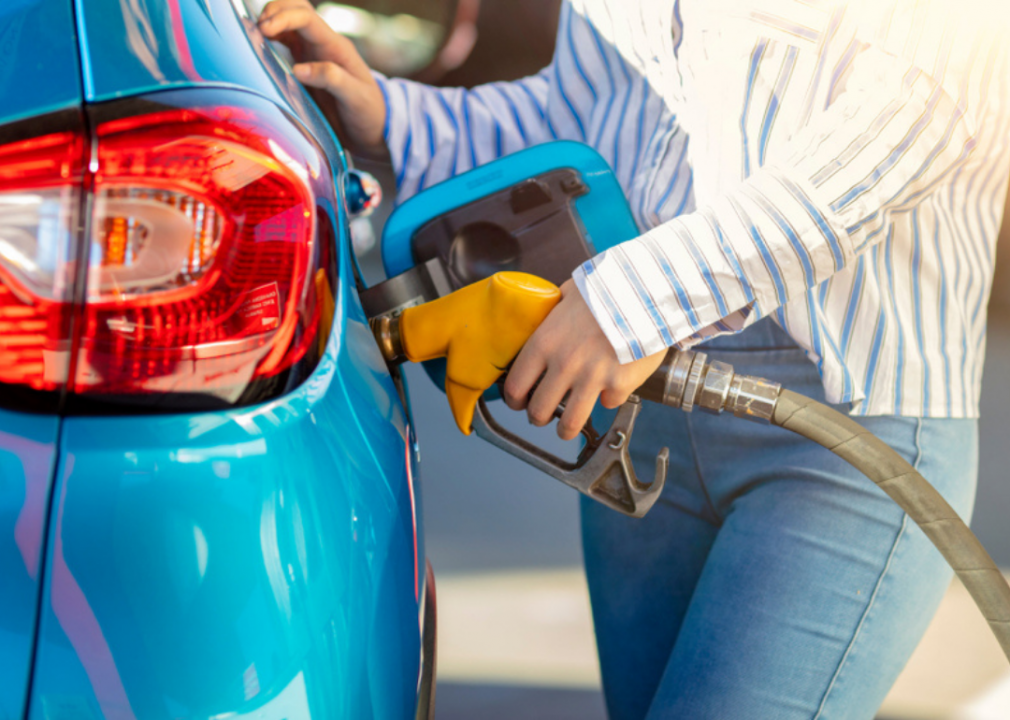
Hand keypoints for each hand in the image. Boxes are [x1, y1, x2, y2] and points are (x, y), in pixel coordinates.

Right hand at [259, 0, 385, 157]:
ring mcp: (312, 52)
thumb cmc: (368, 112)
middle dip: (274, 10)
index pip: (307, 17)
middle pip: (296, 8)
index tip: (264, 29)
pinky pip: (283, 43)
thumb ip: (332, 80)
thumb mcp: (356, 98)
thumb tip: (299, 70)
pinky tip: (258, 47)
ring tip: (252, 35)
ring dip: (269, 22)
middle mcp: (322, 44)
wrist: (373, 128)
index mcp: (335, 46)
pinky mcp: (303, 64)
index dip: (283, 17)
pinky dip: (268, 40)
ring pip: (288, 22)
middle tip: (257, 28)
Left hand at [503, 279, 667, 440]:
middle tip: (541, 416)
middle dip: (537, 418)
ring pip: (570, 423)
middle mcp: (564, 365)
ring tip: (566, 429)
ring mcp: (592, 378)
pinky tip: (610, 388)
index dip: (514, 400)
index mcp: (544, 343)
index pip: (515, 386)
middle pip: (538, 411)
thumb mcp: (568, 294)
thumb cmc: (606, 289)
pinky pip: (609, 403)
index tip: (519, 402)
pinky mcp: (619, 384)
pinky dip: (608, 399)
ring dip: (565, 430)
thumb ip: (553, 312)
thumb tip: (544, 315)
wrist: (646, 292)